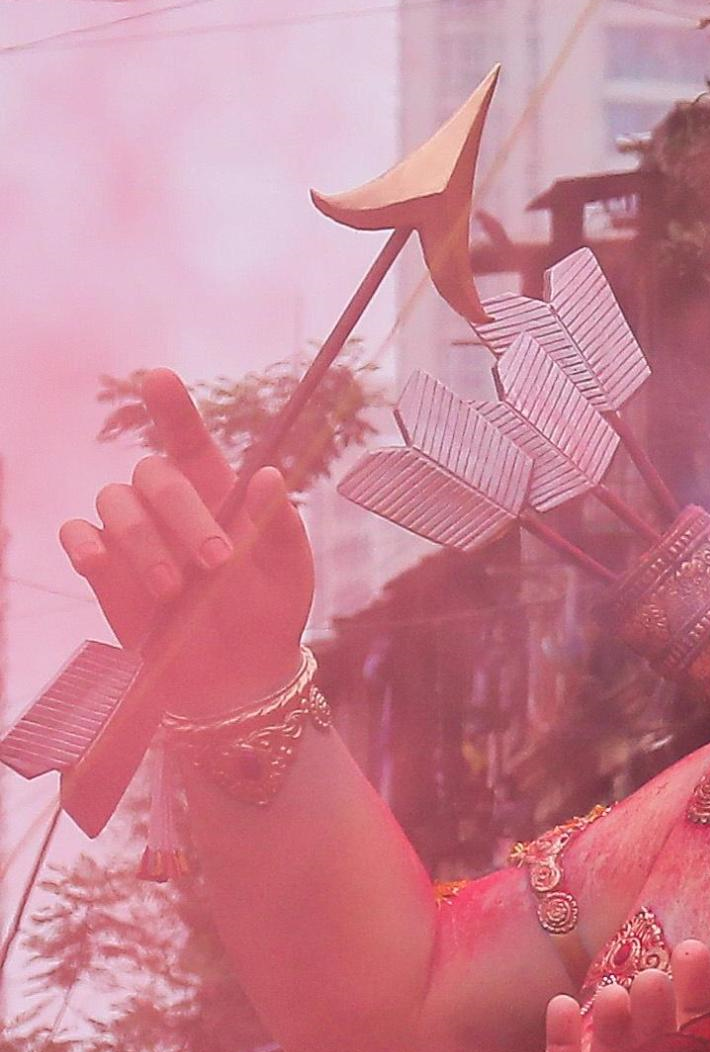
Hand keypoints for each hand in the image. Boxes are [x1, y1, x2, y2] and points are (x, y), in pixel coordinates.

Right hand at [57, 369, 313, 716]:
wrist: (237, 673)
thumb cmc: (267, 610)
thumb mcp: (289, 568)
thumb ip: (277, 523)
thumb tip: (269, 476)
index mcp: (217, 491)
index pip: (190, 439)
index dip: (172, 407)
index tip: (159, 378)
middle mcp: (169, 503)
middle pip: (153, 474)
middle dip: (186, 515)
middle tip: (217, 562)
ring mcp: (132, 531)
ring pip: (114, 504)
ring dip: (145, 543)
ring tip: (175, 589)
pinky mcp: (101, 564)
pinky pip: (77, 535)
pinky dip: (86, 545)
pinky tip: (99, 563)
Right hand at [543, 941, 709, 1051]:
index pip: (706, 1043)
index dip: (703, 1001)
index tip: (700, 958)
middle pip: (660, 1036)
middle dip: (662, 1001)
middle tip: (661, 971)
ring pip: (613, 1049)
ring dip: (614, 1019)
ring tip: (618, 995)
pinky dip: (559, 1042)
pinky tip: (559, 1007)